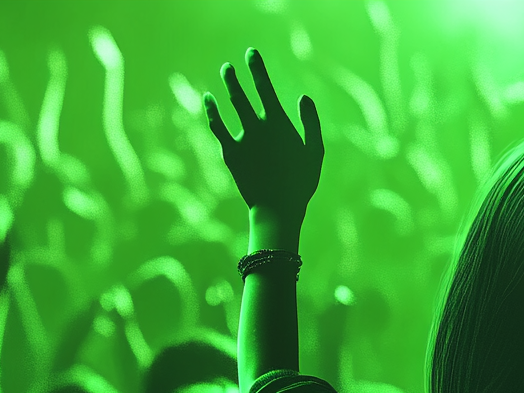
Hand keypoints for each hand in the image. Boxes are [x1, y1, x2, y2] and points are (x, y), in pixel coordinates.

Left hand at [203, 48, 322, 230]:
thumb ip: (310, 123)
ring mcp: (242, 139)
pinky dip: (212, 111)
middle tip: (232, 64)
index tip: (251, 53)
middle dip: (237, 76)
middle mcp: (258, 126)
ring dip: (227, 87)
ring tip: (226, 73)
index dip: (257, 68)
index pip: (265, 88)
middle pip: (243, 94)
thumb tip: (303, 98)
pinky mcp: (230, 153)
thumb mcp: (314, 152)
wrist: (277, 208)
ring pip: (231, 106)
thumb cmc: (300, 182)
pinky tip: (208, 99)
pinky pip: (217, 127)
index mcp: (279, 123)